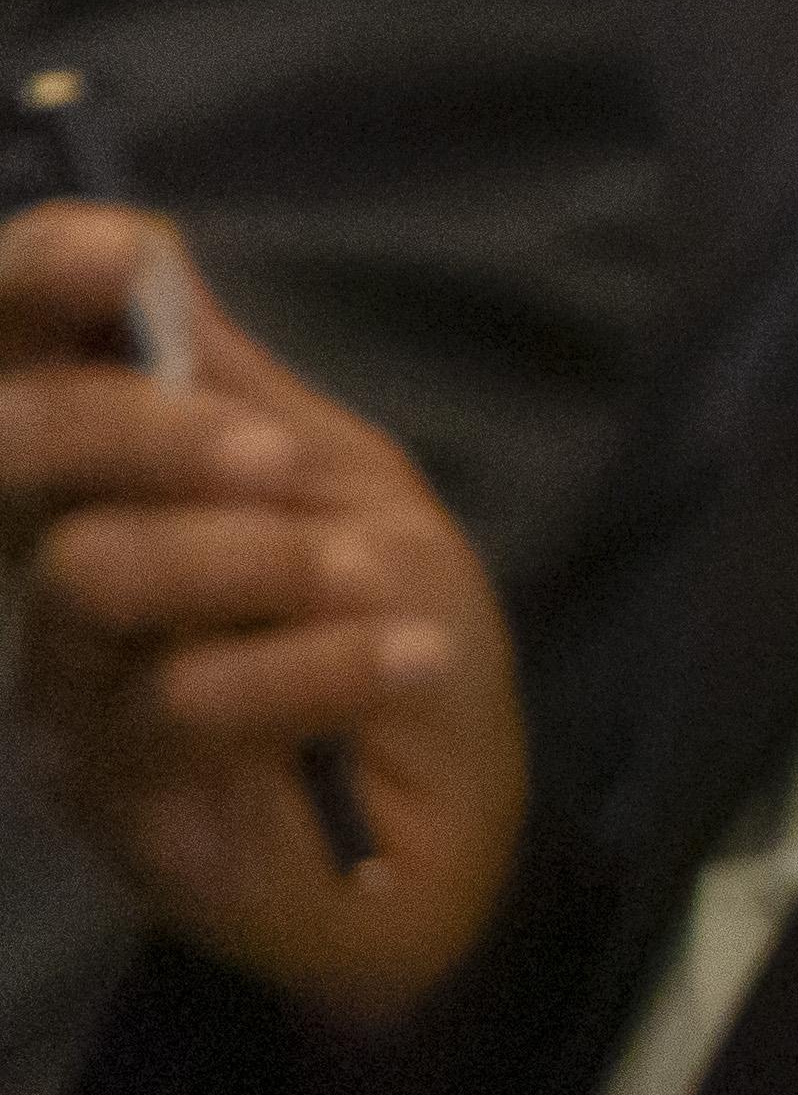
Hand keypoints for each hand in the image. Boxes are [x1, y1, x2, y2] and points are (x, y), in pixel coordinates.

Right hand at [0, 206, 524, 1030]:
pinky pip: (182, 698)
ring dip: (255, 561)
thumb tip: (145, 251)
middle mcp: (53, 579)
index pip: (9, 373)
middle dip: (137, 428)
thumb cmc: (396, 652)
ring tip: (370, 581)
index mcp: (107, 489)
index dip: (26, 292)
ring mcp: (68, 690)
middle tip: (272, 458)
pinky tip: (402, 661)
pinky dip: (317, 661)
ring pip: (95, 576)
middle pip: (9, 457)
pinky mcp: (113, 794)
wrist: (455, 844)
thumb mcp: (350, 494)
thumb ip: (242, 392)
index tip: (112, 252)